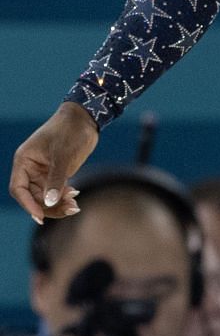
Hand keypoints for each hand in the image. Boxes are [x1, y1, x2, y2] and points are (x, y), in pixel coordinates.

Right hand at [9, 102, 95, 223]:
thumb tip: (49, 202)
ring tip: (75, 206)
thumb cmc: (69, 131)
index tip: (40, 216)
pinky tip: (76, 196)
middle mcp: (30, 169)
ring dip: (58, 204)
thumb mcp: (63, 155)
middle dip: (49, 206)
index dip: (28, 204)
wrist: (84, 119)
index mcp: (24, 162)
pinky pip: (56, 191)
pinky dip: (64, 197)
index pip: (19, 189)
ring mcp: (43, 172)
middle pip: (33, 197)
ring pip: (45, 196)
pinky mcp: (57, 173)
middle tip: (70, 209)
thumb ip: (56, 179)